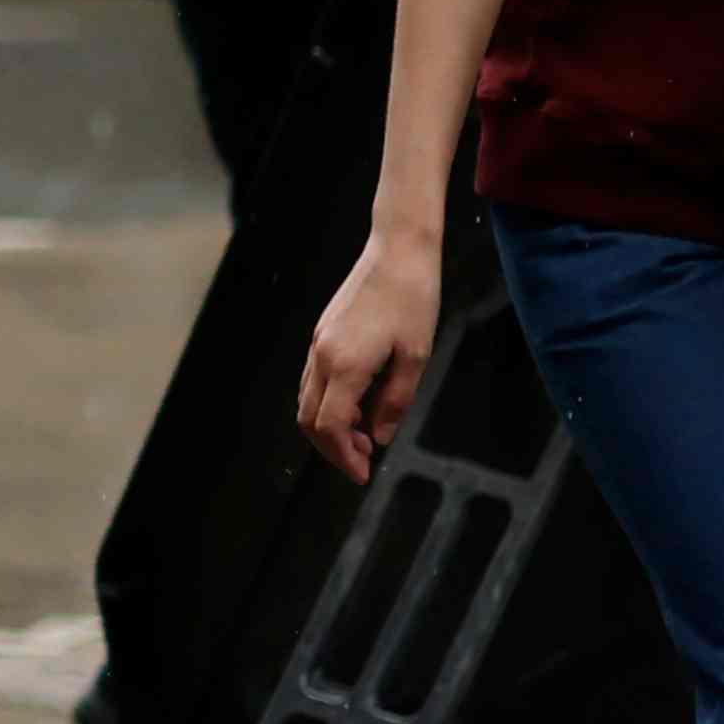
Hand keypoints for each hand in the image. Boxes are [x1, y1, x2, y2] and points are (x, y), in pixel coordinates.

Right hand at [301, 220, 449, 479]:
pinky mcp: (321, 335)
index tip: (364, 473)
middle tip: (363, 461)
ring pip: (307, 401)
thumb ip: (395, 401)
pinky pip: (314, 382)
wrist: (398, 251)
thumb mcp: (416, 355)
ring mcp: (317, 345)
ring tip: (363, 436)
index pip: (329, 426)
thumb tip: (379, 436)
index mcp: (345, 365)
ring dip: (330, 427)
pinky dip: (329, 404)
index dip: (343, 456)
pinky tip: (356, 406)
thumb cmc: (414, 300)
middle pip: (309, 420)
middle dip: (332, 448)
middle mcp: (322, 357)